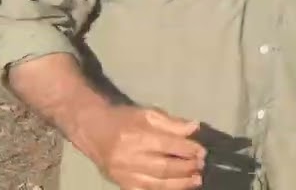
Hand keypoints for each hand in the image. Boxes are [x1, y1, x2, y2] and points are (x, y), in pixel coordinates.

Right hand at [80, 105, 205, 189]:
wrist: (94, 131)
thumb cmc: (124, 119)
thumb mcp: (148, 114)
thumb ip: (172, 123)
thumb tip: (195, 128)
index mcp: (137, 136)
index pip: (168, 146)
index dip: (188, 150)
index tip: (202, 151)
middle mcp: (129, 158)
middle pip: (163, 167)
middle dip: (186, 168)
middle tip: (201, 166)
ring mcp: (124, 174)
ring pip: (156, 184)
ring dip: (179, 184)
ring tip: (195, 180)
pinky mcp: (121, 184)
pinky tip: (177, 188)